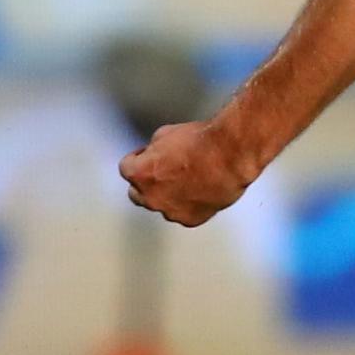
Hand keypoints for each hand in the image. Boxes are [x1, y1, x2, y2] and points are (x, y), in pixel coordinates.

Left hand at [120, 120, 256, 227]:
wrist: (229, 155)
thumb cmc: (199, 141)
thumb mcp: (165, 134)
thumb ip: (152, 150)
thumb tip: (153, 155)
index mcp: (139, 174)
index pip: (126, 168)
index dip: (136, 158)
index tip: (145, 155)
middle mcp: (150, 198)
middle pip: (137, 193)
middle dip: (145, 182)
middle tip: (160, 171)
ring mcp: (170, 212)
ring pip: (160, 205)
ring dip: (166, 195)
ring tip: (185, 180)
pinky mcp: (190, 219)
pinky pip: (182, 213)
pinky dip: (186, 204)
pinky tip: (198, 190)